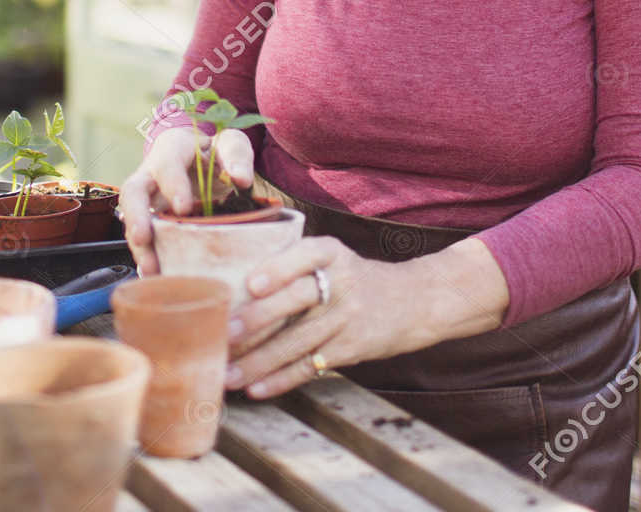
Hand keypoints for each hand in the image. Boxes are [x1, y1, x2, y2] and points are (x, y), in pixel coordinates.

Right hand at [118, 125, 254, 276]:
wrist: (207, 162)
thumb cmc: (216, 152)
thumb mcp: (230, 144)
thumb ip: (237, 157)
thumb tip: (241, 180)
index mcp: (172, 149)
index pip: (167, 164)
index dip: (172, 185)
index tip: (183, 208)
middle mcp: (151, 174)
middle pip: (133, 192)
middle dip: (136, 216)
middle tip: (144, 239)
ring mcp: (148, 199)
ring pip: (132, 220)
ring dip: (140, 246)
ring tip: (151, 269)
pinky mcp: (151, 220)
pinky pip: (143, 238)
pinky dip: (146, 257)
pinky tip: (154, 275)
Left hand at [222, 236, 426, 399]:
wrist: (414, 302)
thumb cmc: (354, 279)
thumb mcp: (334, 259)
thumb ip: (294, 267)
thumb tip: (233, 294)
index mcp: (333, 253)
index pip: (306, 254)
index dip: (279, 269)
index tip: (252, 284)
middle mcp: (342, 282)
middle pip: (298, 300)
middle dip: (259, 319)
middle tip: (227, 334)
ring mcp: (348, 317)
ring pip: (298, 341)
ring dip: (260, 361)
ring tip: (228, 374)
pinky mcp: (351, 348)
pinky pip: (310, 366)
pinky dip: (280, 380)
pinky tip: (255, 388)